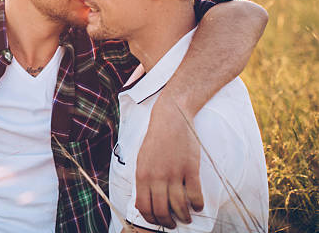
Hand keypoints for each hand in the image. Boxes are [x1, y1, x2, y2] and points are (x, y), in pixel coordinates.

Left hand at [135, 95, 202, 228]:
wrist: (170, 118)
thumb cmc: (155, 139)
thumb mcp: (142, 159)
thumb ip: (143, 179)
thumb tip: (144, 200)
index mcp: (142, 174)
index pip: (144, 206)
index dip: (151, 218)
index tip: (157, 221)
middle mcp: (157, 176)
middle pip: (162, 210)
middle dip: (168, 222)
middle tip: (173, 224)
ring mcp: (174, 173)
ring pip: (179, 206)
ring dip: (184, 216)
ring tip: (187, 217)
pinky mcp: (190, 169)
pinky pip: (195, 195)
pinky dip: (197, 204)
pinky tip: (198, 206)